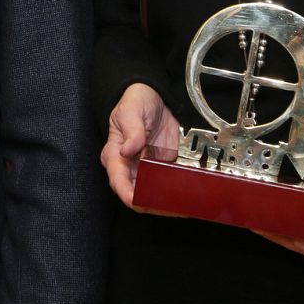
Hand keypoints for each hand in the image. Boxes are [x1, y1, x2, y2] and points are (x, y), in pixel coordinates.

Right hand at [100, 82, 181, 206]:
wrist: (154, 97)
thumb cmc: (135, 102)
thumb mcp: (131, 111)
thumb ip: (131, 131)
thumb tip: (128, 150)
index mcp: (115, 154)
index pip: (118, 181)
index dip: (127, 195)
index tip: (139, 201)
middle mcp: (129, 166)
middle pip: (135, 195)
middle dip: (150, 204)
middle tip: (168, 206)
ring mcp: (145, 170)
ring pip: (152, 195)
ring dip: (165, 203)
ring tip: (181, 206)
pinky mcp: (161, 168)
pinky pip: (167, 186)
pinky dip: (176, 193)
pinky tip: (188, 196)